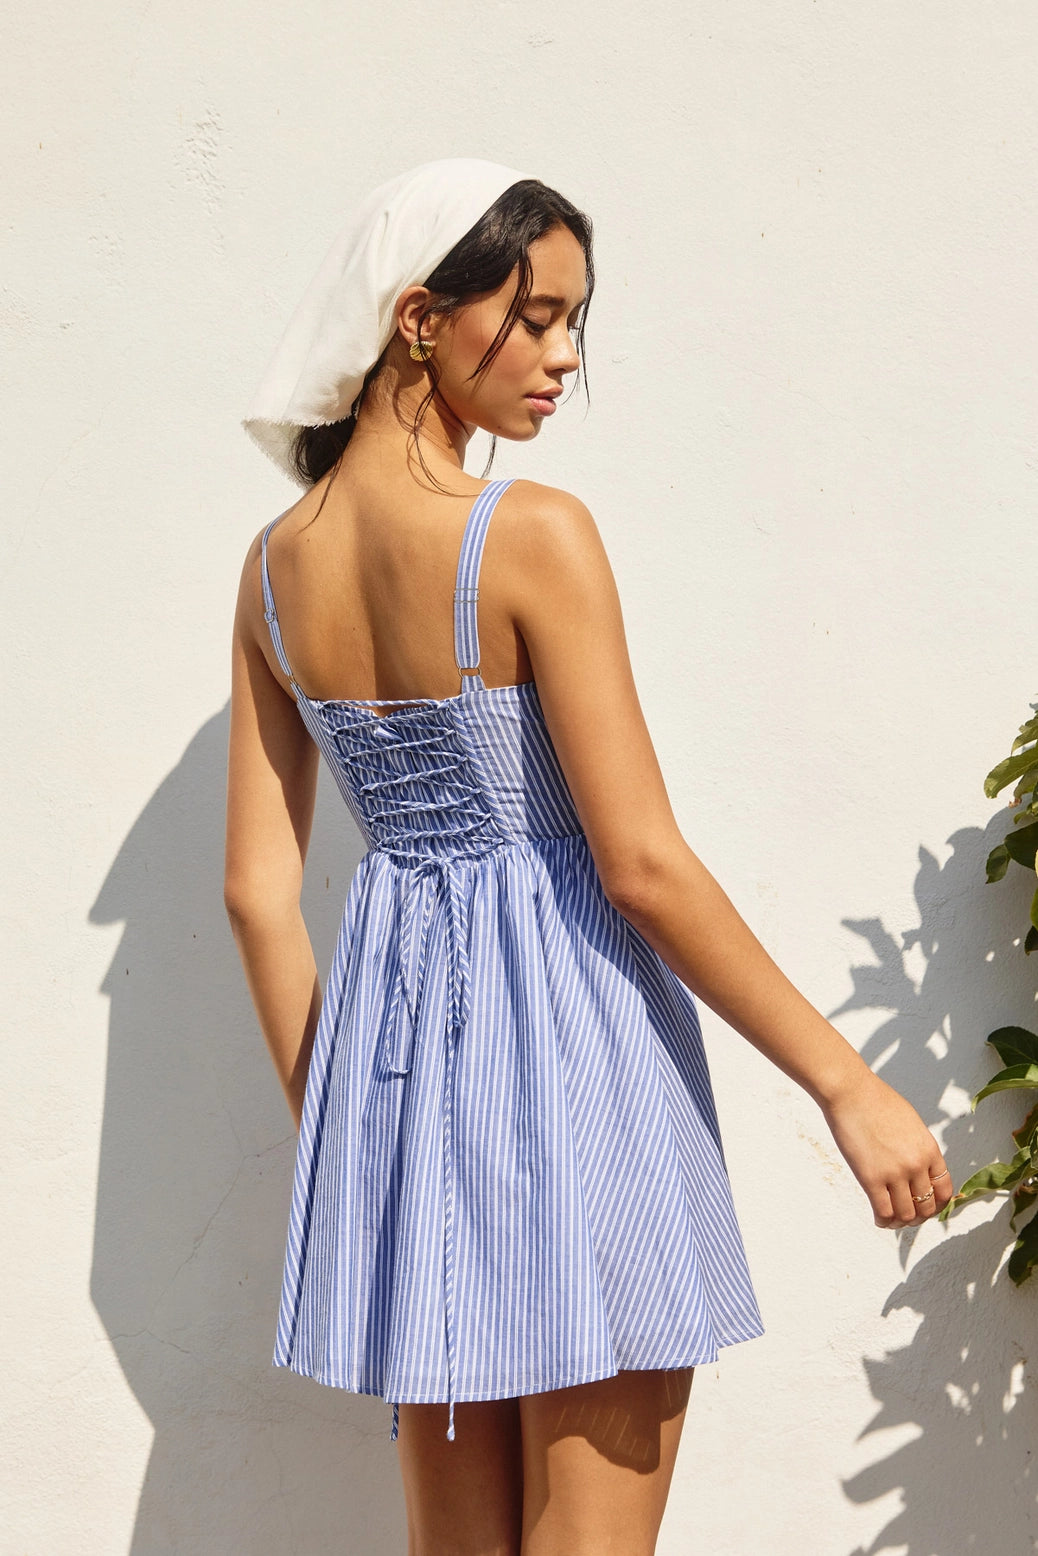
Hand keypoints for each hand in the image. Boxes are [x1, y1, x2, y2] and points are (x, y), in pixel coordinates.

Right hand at [820, 1068, 953, 1227]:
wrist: (851, 1092)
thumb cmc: (876, 1101)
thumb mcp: (911, 1123)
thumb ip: (918, 1148)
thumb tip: (918, 1168)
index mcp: (929, 1149)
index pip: (944, 1190)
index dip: (937, 1204)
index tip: (927, 1206)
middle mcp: (916, 1164)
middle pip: (927, 1207)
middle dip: (919, 1217)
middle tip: (908, 1216)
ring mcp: (895, 1173)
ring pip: (906, 1215)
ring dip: (901, 1223)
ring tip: (892, 1220)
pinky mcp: (871, 1178)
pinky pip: (884, 1212)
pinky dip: (883, 1221)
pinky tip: (879, 1219)